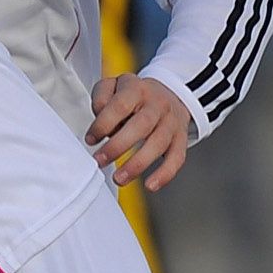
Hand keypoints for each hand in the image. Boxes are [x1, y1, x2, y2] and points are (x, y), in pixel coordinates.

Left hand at [88, 73, 195, 190]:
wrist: (167, 93)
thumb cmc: (130, 96)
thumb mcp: (112, 87)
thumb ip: (101, 98)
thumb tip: (100, 120)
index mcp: (137, 90)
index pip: (120, 105)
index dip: (103, 124)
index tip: (90, 140)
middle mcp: (158, 104)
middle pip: (141, 125)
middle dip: (118, 146)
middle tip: (100, 161)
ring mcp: (172, 122)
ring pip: (159, 143)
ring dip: (138, 163)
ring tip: (119, 179)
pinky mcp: (181, 138)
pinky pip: (177, 157)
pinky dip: (165, 173)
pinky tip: (150, 185)